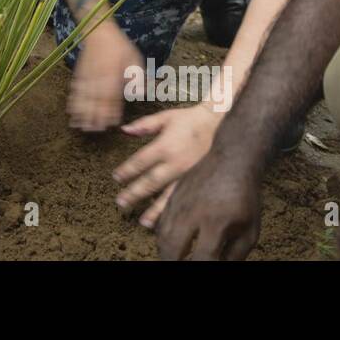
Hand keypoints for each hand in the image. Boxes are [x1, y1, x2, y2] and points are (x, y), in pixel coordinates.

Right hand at [68, 20, 142, 130]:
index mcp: (113, 74)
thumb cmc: (119, 45)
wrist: (98, 30)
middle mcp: (98, 77)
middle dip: (94, 116)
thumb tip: (141, 93)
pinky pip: (76, 89)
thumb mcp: (134, 58)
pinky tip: (71, 110)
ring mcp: (87, 75)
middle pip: (95, 100)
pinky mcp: (79, 73)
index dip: (110, 111)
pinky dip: (73, 101)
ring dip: (81, 112)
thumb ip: (137, 77)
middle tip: (93, 130)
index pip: (112, 97)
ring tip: (80, 126)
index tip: (110, 124)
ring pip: (84, 97)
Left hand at [114, 103, 220, 228]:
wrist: (222, 125)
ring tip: (143, 222)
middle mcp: (176, 163)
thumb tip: (124, 130)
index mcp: (165, 146)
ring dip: (154, 210)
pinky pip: (185, 199)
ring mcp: (189, 175)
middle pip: (151, 182)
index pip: (140, 161)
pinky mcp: (200, 182)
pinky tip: (168, 219)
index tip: (116, 178)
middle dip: (134, 193)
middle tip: (121, 203)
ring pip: (169, 196)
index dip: (127, 171)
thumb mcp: (166, 118)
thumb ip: (145, 125)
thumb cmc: (192, 120)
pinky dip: (175, 210)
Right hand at [157, 147, 263, 259]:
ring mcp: (179, 204)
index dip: (201, 267)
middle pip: (172, 248)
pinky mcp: (173, 196)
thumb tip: (221, 266)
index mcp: (215, 223)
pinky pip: (161, 221)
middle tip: (180, 266)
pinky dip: (162, 237)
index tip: (206, 267)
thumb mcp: (250, 229)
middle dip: (174, 263)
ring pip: (162, 235)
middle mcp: (192, 213)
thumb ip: (235, 254)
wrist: (232, 159)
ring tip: (174, 258)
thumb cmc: (245, 196)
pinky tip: (171, 243)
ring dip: (166, 252)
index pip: (203, 258)